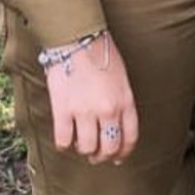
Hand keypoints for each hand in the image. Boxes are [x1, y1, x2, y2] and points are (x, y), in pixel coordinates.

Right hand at [44, 34, 139, 165]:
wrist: (76, 38)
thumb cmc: (99, 53)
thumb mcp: (121, 78)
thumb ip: (120, 102)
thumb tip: (114, 126)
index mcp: (125, 101)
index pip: (130, 138)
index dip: (123, 152)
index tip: (117, 157)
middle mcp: (108, 110)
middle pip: (109, 148)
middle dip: (102, 156)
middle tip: (95, 154)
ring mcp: (85, 111)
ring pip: (87, 148)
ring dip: (83, 150)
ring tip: (79, 142)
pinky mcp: (63, 110)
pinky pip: (64, 140)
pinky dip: (64, 143)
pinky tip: (64, 136)